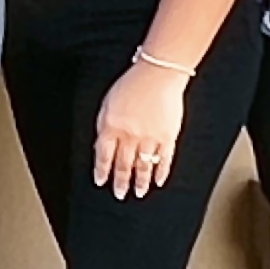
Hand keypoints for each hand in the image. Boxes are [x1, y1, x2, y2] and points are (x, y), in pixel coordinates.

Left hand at [92, 60, 190, 197]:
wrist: (157, 74)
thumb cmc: (131, 85)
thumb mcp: (107, 104)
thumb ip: (104, 127)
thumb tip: (100, 146)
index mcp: (111, 127)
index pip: (103, 156)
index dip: (102, 171)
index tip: (101, 182)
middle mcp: (130, 136)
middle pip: (123, 165)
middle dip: (120, 182)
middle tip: (119, 194)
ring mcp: (150, 138)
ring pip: (143, 166)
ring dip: (140, 182)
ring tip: (138, 193)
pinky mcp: (168, 136)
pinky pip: (165, 159)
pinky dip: (162, 172)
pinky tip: (159, 181)